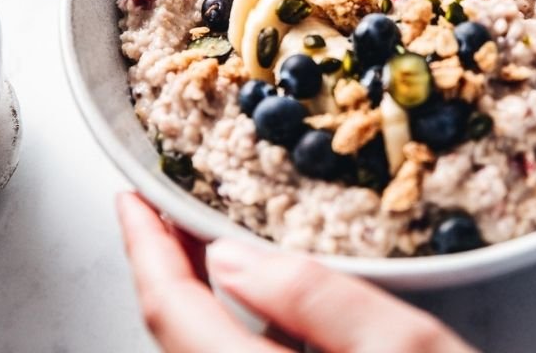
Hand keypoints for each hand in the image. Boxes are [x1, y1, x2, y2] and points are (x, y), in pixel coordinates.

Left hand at [116, 192, 475, 352]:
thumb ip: (314, 298)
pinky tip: (257, 300)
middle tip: (164, 207)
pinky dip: (231, 326)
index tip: (133, 198)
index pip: (172, 310)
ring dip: (195, 296)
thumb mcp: (402, 347)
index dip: (145, 248)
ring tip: (202, 240)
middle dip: (165, 264)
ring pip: (201, 352)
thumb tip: (230, 257)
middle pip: (177, 334)